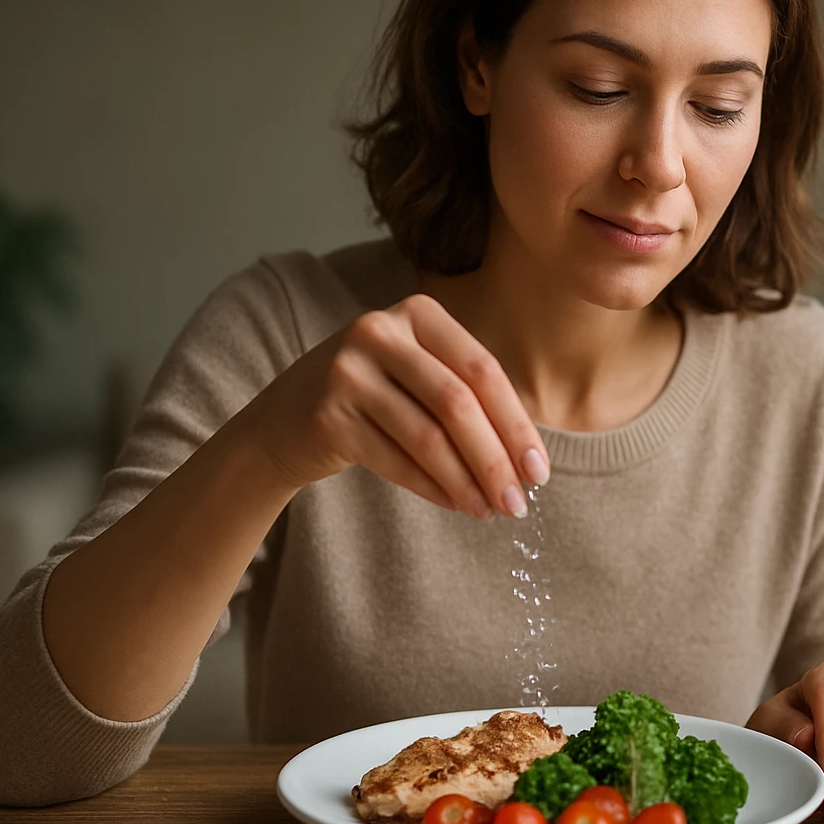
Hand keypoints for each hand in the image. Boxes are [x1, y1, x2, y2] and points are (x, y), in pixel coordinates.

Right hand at [236, 293, 548, 519]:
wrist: (283, 422)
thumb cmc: (375, 398)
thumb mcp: (421, 375)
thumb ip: (471, 398)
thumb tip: (529, 461)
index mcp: (417, 312)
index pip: (482, 370)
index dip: (516, 425)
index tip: (540, 472)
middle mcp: (379, 331)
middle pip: (457, 403)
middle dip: (495, 459)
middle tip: (519, 503)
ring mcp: (347, 371)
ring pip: (427, 436)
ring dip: (466, 482)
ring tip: (490, 511)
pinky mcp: (326, 415)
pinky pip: (395, 460)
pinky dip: (433, 487)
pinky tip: (456, 504)